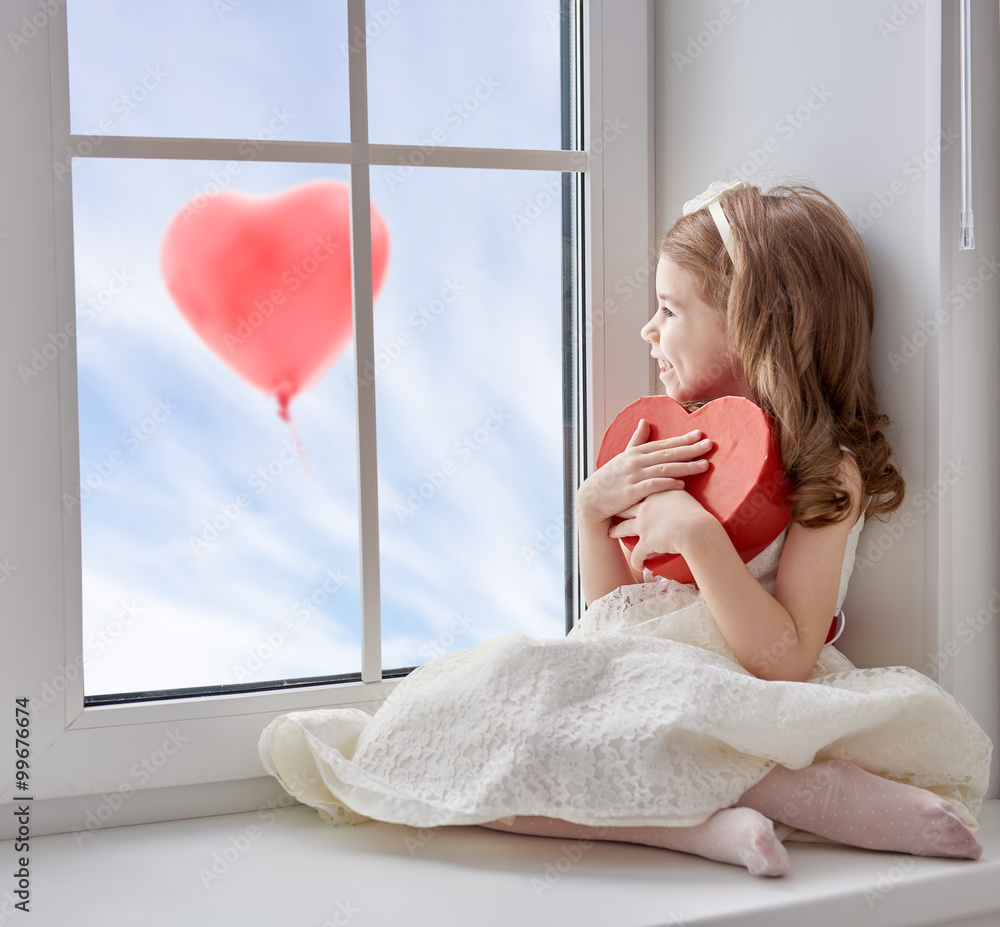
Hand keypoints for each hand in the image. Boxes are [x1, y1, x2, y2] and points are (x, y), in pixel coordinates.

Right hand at [576, 421, 711, 525]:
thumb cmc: (610, 478)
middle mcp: (636, 462)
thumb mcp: (622, 456)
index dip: (682, 439)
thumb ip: (636, 440)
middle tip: (709, 445)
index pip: (663, 444)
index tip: (700, 434)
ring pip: (663, 469)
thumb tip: (645, 421)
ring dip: (685, 467)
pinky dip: (667, 484)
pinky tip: (682, 485)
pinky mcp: (631, 493)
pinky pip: (652, 487)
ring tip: (704, 465)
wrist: (591, 499)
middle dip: (690, 449)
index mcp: (636, 452)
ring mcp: (633, 477)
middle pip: (667, 454)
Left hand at [608, 488, 712, 571]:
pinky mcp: (646, 542)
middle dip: (617, 509)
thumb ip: (678, 492)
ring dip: (616, 531)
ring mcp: (643, 525)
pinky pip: (636, 554)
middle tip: (610, 509)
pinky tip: (637, 565)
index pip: (639, 491)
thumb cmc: (697, 513)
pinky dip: (636, 561)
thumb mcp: (686, 496)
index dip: (631, 493)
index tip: (624, 493)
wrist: (696, 529)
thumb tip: (682, 487)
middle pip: (626, 508)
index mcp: (656, 494)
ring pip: (624, 528)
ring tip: (611, 533)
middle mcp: (646, 507)